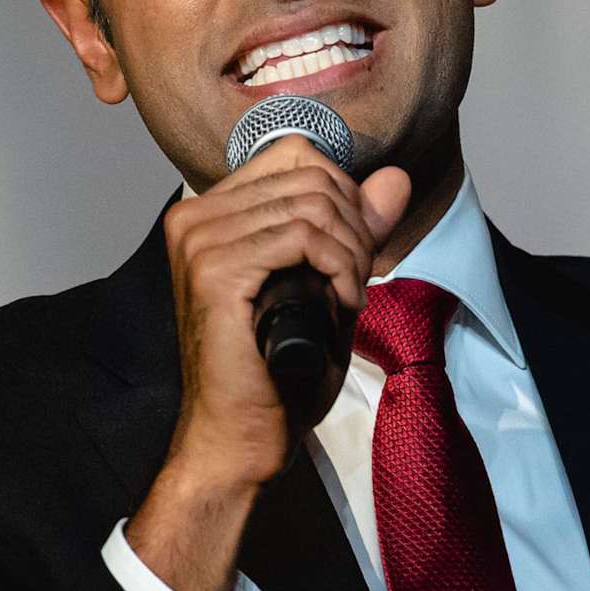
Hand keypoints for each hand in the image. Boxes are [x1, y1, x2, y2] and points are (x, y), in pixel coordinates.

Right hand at [130, 139, 408, 590]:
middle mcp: (194, 216)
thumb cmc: (278, 369)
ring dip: (352, 251)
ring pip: (313, 204)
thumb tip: (394, 178)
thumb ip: (357, 228)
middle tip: (357, 279)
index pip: (296, 155)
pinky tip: (342, 301)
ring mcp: (199, 241)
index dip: (344, 193)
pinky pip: (304, 236)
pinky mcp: (215, 271)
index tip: (354, 249)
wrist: (241, 435)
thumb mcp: (327, 283)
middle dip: (355, 224)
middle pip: (310, 174)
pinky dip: (340, 266)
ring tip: (350, 294)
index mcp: (210, 213)